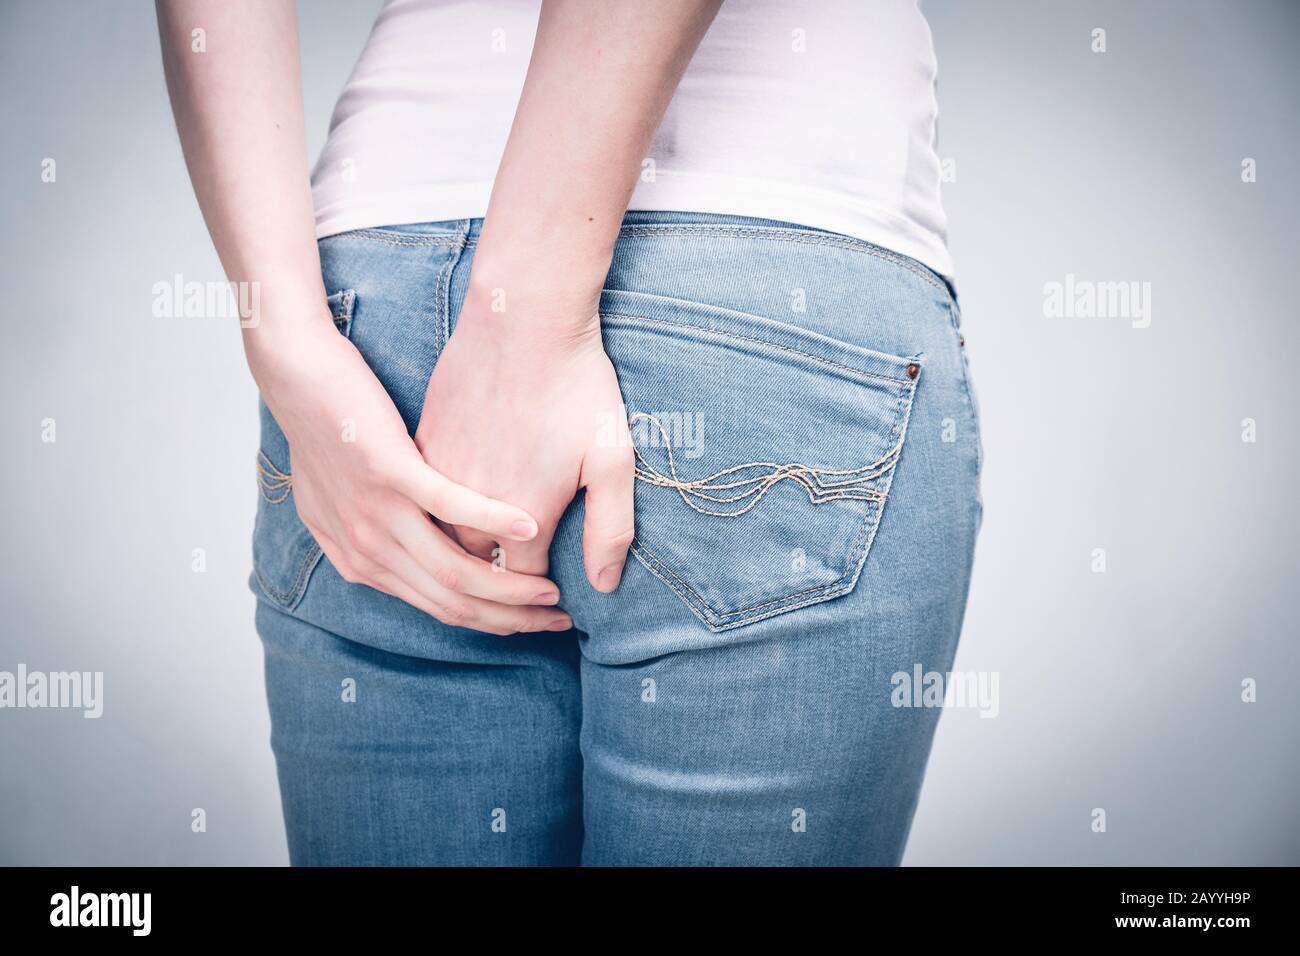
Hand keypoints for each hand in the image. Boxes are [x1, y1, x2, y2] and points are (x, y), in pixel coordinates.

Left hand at [246, 311, 572, 634]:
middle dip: (511, 618)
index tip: (530, 620)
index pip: (439, 609)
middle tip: (557, 619)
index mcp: (361, 561)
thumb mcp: (333, 502)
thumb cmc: (325, 429)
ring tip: (554, 587)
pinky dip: (496, 521)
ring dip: (512, 585)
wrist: (297, 375)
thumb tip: (399, 561)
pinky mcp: (391, 472)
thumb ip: (368, 538)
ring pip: (457, 571)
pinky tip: (530, 524)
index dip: (490, 623)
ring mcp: (379, 513)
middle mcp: (369, 549)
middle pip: (454, 602)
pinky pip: (453, 509)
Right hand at [414, 279, 634, 593]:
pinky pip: (427, 496)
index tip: (551, 601)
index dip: (537, 596)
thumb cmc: (577, 386)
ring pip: (445, 534)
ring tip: (490, 556)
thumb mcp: (613, 460)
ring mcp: (442, 473)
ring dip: (464, 550)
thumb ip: (610, 528)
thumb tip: (604, 584)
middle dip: (498, 584)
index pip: (521, 581)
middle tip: (523, 589)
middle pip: (477, 566)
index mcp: (522, 514)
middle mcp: (474, 504)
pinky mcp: (424, 444)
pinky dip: (442, 509)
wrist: (524, 320)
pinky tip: (459, 509)